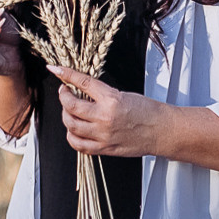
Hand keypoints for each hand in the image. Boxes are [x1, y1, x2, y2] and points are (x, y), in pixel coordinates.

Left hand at [50, 66, 167, 157]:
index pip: (82, 83)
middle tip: (65, 92)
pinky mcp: (104, 148)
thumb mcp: (124, 94)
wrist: (162, 131)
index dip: (66, 75)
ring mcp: (103, 135)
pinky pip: (78, 144)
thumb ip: (102, 95)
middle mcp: (104, 117)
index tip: (56, 70)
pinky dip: (71, 136)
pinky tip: (74, 130)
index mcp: (112, 99)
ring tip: (69, 110)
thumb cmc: (148, 112)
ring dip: (66, 115)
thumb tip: (82, 92)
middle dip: (63, 97)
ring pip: (71, 125)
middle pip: (71, 106)